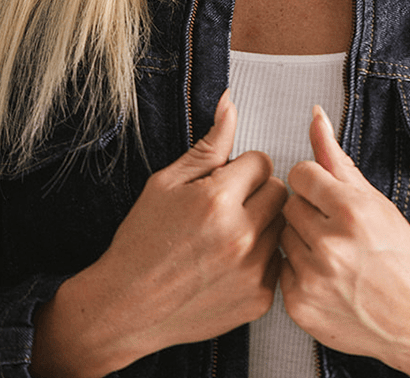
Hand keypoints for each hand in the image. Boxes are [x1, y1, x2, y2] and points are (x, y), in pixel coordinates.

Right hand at [31, 91, 287, 377]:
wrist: (127, 306)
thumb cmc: (143, 239)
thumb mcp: (168, 182)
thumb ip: (209, 144)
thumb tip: (230, 102)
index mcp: (217, 199)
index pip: (261, 161)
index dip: (240, 168)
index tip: (222, 183)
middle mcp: (241, 235)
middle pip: (278, 191)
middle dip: (256, 192)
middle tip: (227, 207)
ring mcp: (252, 271)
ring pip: (281, 226)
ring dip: (262, 225)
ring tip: (227, 235)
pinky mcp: (259, 299)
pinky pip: (278, 261)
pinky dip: (261, 258)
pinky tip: (230, 263)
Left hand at [279, 107, 409, 377]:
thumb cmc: (401, 256)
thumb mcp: (375, 200)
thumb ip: (336, 158)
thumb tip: (315, 115)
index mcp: (351, 211)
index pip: (301, 173)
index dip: (315, 184)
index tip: (329, 198)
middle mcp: (331, 244)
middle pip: (290, 204)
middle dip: (309, 212)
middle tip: (334, 229)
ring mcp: (314, 278)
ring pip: (283, 236)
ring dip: (301, 240)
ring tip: (331, 254)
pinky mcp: (300, 306)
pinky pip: (281, 270)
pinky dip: (298, 271)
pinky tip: (325, 277)